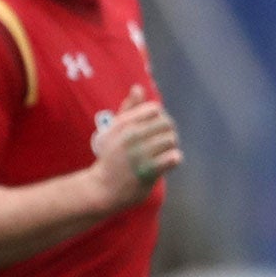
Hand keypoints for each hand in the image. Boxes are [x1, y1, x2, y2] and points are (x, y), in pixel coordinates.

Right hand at [90, 85, 181, 209]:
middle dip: (167, 131)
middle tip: (162, 142)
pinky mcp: (148, 171)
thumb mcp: (114, 130)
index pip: (155, 109)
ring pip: (171, 140)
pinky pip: (173, 158)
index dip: (159, 117)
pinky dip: (173, 159)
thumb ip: (129, 108)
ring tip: (163, 153)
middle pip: (167, 123)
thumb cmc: (110, 157)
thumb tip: (138, 88)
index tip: (153, 129)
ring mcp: (140, 154)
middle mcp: (131, 137)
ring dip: (171, 146)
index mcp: (123, 124)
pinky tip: (166, 163)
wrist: (102, 189)